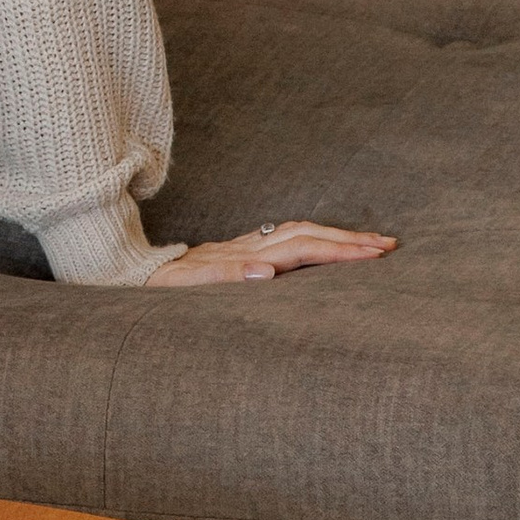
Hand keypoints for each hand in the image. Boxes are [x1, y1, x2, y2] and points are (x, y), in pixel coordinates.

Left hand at [147, 218, 397, 287]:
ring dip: (334, 235)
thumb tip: (266, 272)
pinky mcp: (237, 250)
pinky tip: (323, 244)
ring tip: (368, 243)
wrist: (130, 272)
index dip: (339, 251)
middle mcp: (247, 246)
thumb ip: (224, 276)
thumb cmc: (160, 286)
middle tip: (389, 245)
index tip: (374, 255)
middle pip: (308, 234)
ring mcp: (243, 245)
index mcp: (243, 256)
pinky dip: (313, 238)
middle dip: (349, 239)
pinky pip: (285, 238)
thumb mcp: (187, 285)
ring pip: (299, 232)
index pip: (303, 250)